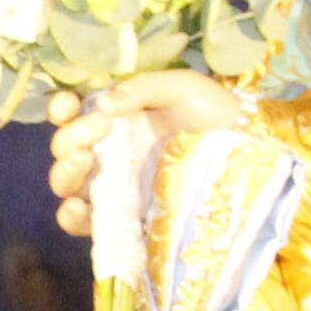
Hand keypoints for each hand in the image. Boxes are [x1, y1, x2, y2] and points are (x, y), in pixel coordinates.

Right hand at [45, 71, 250, 238]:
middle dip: (69, 138)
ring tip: (85, 161)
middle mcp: (109, 152)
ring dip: (64, 173)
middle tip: (98, 128)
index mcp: (117, 118)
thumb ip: (141, 89)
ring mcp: (115, 186)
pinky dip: (71, 217)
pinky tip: (78, 207)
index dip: (61, 109)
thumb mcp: (182, 87)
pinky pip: (85, 223)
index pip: (73, 114)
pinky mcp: (124, 218)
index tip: (68, 104)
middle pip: (65, 149)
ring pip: (68, 184)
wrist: (249, 154)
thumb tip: (102, 105)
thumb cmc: (216, 114)